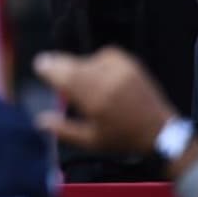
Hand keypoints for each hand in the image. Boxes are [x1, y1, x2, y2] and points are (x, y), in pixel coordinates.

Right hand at [33, 47, 175, 155]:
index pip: (66, 77)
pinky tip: (95, 70)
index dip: (50, 69)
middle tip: (46, 62)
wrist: (158, 131)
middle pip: (74, 65)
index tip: (39, 64)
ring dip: (78, 66)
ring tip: (75, 77)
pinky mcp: (130, 64)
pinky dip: (96, 60)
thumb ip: (63, 130)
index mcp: (96, 101)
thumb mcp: (91, 141)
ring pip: (88, 60)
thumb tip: (39, 120)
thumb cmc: (121, 138)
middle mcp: (107, 81)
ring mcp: (120, 71)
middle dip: (58, 63)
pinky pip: (105, 55)